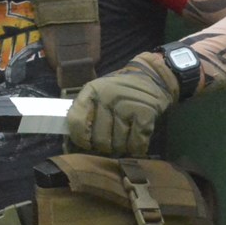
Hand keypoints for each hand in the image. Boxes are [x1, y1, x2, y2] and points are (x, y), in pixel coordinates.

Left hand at [65, 51, 179, 157]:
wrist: (152, 77)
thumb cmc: (119, 90)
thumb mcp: (97, 93)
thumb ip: (85, 113)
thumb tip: (74, 142)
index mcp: (91, 91)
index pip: (76, 122)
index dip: (80, 138)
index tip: (87, 142)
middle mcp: (107, 97)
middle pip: (99, 139)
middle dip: (105, 145)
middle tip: (111, 138)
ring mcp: (127, 105)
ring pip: (118, 145)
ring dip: (122, 146)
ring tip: (125, 134)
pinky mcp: (145, 114)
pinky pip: (136, 145)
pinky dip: (137, 147)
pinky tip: (137, 136)